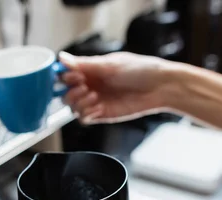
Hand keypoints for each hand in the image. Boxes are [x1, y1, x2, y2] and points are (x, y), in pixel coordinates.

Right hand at [59, 51, 174, 123]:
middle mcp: (91, 85)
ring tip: (94, 96)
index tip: (73, 76)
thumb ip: (85, 64)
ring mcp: (96, 101)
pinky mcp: (103, 114)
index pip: (66, 74)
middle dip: (70, 91)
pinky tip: (98, 107)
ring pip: (73, 107)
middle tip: (83, 86)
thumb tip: (62, 58)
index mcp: (91, 70)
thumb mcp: (110, 64)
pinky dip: (86, 114)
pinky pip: (84, 118)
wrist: (160, 87)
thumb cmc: (140, 70)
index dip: (65, 76)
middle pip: (66, 93)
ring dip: (78, 102)